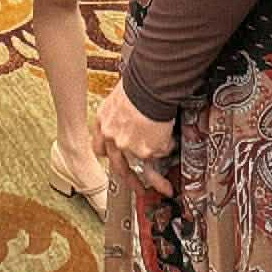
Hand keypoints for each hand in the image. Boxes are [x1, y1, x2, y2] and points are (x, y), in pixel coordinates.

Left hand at [92, 79, 174, 198]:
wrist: (149, 86)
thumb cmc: (138, 84)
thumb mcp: (120, 97)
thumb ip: (123, 112)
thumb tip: (133, 113)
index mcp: (103, 121)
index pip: (100, 146)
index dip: (108, 154)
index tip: (113, 158)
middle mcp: (112, 138)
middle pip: (117, 164)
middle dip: (127, 177)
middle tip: (135, 185)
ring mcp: (127, 146)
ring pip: (140, 165)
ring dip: (153, 180)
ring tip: (162, 187)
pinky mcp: (145, 150)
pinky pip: (158, 154)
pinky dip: (165, 154)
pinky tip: (171, 156)